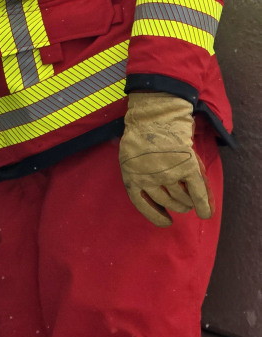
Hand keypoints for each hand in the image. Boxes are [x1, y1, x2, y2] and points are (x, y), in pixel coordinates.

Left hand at [119, 91, 213, 227]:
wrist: (156, 114)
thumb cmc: (143, 136)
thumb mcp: (131, 158)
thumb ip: (139, 180)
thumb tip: (152, 201)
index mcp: (130, 176)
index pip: (143, 204)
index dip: (156, 216)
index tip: (167, 222)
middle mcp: (148, 177)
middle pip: (167, 201)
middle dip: (177, 204)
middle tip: (183, 201)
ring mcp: (167, 172)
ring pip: (181, 198)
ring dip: (188, 201)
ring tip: (190, 196)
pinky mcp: (185, 166)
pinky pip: (197, 191)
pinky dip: (203, 203)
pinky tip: (206, 212)